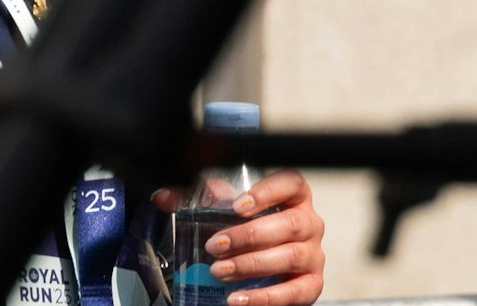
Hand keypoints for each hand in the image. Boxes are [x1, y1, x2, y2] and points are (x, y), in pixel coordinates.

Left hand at [156, 169, 326, 305]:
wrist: (259, 266)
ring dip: (252, 264)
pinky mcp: (311, 285)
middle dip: (249, 235)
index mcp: (293, 197)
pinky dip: (264, 298)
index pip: (291, 183)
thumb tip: (163, 196)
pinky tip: (238, 298)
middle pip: (290, 224)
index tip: (237, 206)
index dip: (268, 191)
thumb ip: (196, 199)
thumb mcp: (223, 210)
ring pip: (291, 255)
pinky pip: (295, 292)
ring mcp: (314, 255)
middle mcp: (309, 223)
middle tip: (215, 245)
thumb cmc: (244, 230)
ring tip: (220, 271)